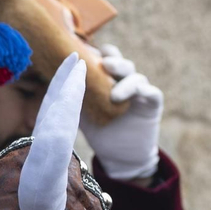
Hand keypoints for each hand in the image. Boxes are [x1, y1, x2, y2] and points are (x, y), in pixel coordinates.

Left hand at [79, 42, 162, 181]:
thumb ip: (74, 95)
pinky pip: (153, 92)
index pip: (103, 58)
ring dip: (126, 82)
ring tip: (114, 96)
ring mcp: (139, 92)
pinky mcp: (152, 104)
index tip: (85, 54)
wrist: (119, 156)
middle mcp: (123, 81)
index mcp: (106, 79)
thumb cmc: (99, 131)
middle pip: (121, 63)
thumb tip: (57, 79)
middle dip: (113, 61)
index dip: (96, 53)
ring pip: (136, 76)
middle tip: (104, 64)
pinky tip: (139, 92)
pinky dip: (146, 90)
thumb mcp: (81, 111)